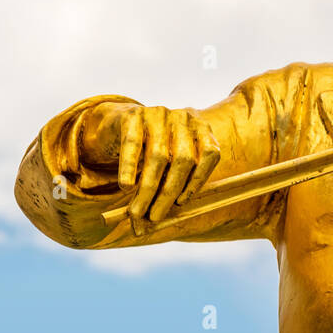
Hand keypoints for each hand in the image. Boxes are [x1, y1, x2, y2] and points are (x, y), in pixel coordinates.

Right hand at [81, 104, 221, 226]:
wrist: (122, 123)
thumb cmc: (152, 151)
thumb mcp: (170, 163)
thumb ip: (173, 184)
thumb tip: (164, 219)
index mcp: (202, 128)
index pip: (210, 154)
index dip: (198, 181)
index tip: (182, 203)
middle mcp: (184, 118)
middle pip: (183, 159)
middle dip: (168, 193)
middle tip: (155, 217)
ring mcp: (160, 113)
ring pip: (158, 156)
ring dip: (148, 188)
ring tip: (137, 211)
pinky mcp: (134, 114)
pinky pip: (132, 145)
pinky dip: (129, 168)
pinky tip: (126, 186)